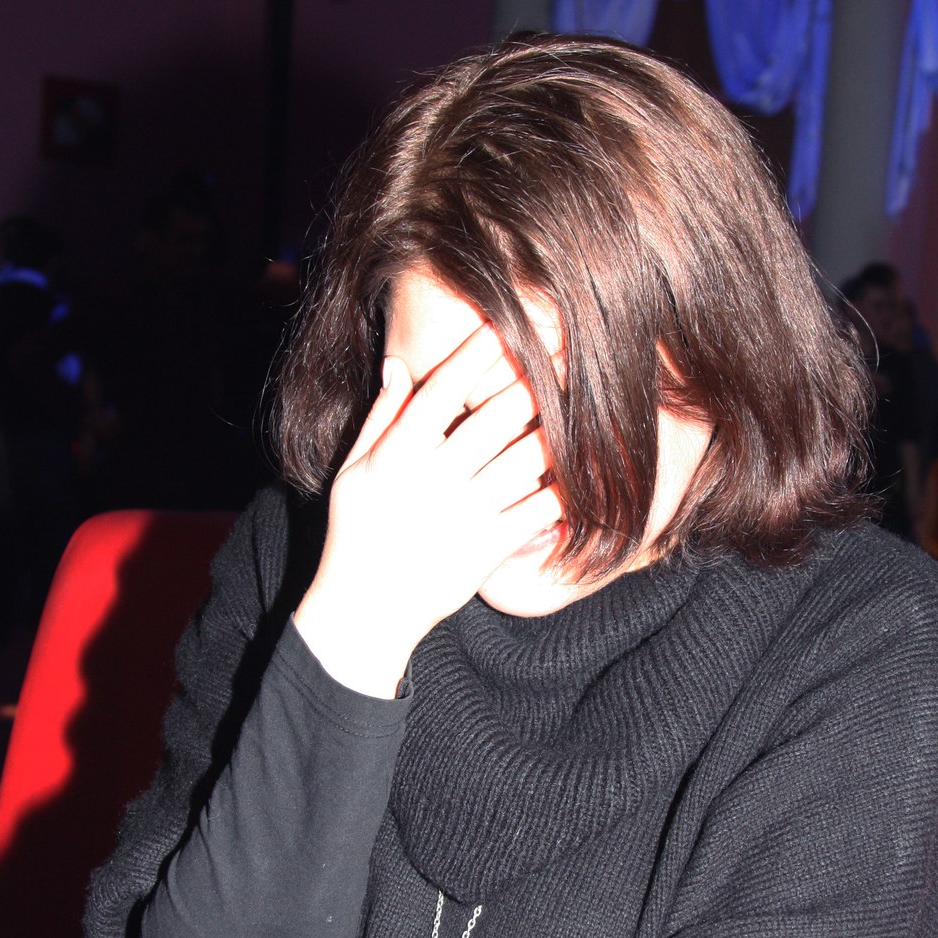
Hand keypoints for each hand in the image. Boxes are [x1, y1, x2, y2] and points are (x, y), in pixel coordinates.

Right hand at [294, 324, 561, 694]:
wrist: (366, 611)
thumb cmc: (357, 533)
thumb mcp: (354, 472)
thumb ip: (381, 418)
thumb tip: (399, 364)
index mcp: (397, 455)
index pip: (442, 392)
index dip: (474, 355)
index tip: (500, 326)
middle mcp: (433, 480)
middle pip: (495, 418)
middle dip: (533, 383)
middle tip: (562, 355)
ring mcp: (464, 515)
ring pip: (525, 460)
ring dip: (558, 431)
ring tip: (583, 404)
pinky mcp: (488, 549)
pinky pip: (537, 511)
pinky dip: (564, 490)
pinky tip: (583, 469)